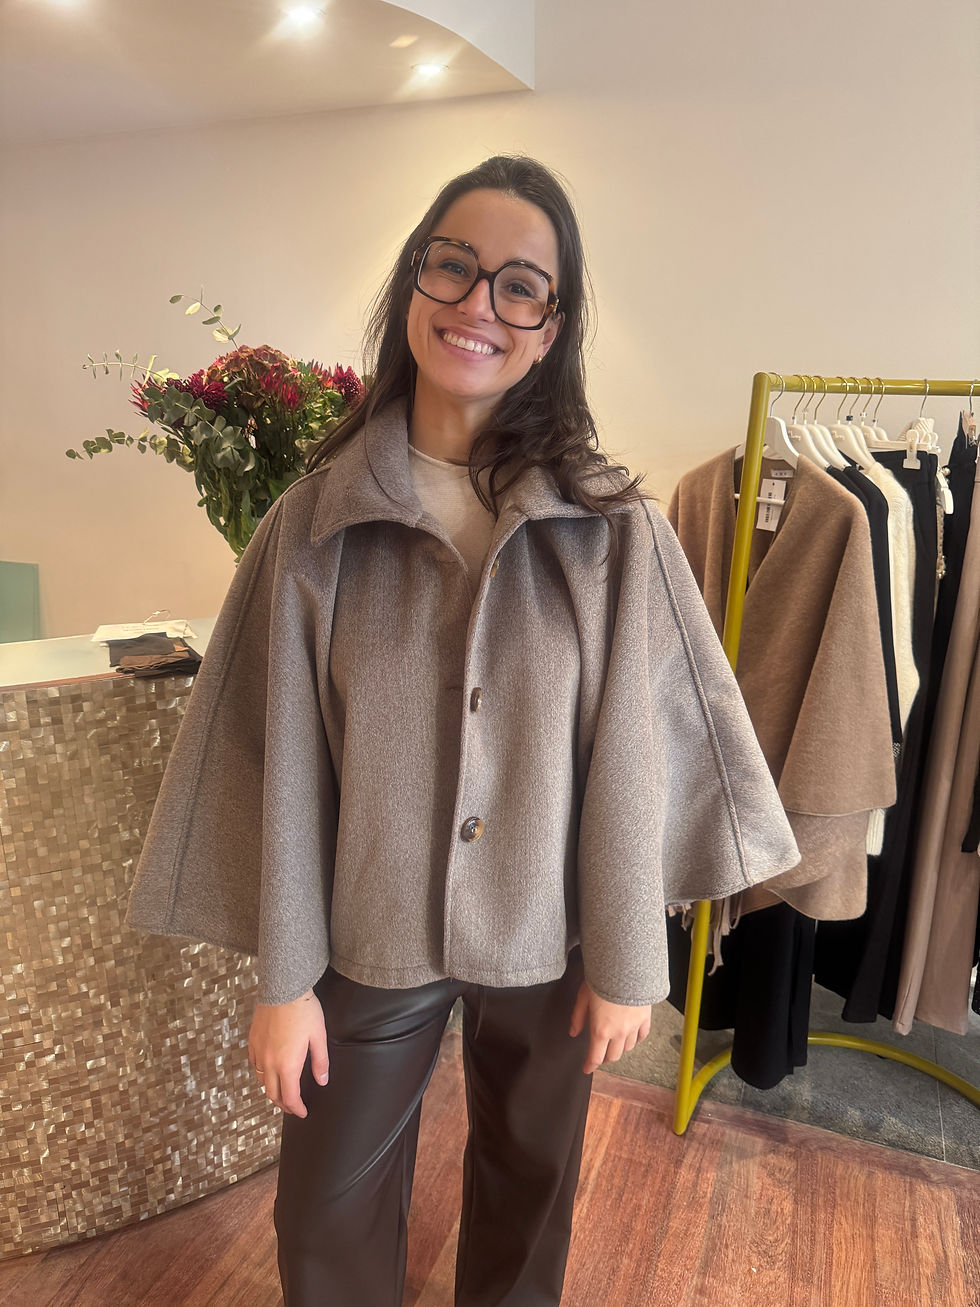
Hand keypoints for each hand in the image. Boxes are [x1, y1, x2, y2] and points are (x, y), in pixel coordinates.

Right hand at [247, 988, 328, 1117]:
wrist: (283, 989)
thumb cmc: (304, 1011)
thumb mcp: (318, 1037)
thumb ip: (320, 1062)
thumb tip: (322, 1081)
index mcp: (287, 1065)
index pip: (290, 1097)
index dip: (297, 1109)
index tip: (303, 1112)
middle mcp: (269, 1062)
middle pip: (272, 1094)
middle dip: (283, 1104)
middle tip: (293, 1107)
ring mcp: (259, 1051)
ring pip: (261, 1080)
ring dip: (271, 1090)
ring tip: (281, 1090)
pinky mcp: (252, 1040)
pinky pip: (254, 1064)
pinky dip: (262, 1073)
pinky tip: (269, 1069)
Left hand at [569, 981, 651, 1074]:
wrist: (625, 968)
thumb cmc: (601, 980)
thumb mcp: (583, 997)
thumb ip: (578, 1017)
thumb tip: (573, 1033)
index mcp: (600, 1030)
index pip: (595, 1057)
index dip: (590, 1065)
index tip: (587, 1069)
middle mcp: (618, 1033)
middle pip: (613, 1056)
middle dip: (605, 1057)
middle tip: (600, 1054)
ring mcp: (633, 1027)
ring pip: (627, 1048)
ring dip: (619, 1048)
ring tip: (614, 1043)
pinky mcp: (645, 1018)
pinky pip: (642, 1036)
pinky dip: (636, 1039)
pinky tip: (632, 1037)